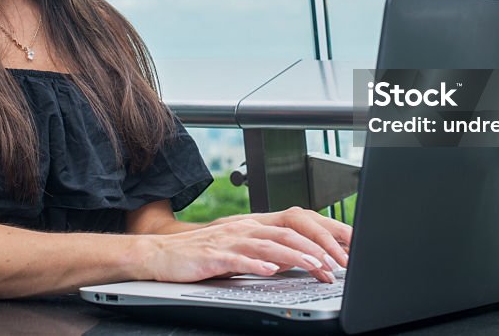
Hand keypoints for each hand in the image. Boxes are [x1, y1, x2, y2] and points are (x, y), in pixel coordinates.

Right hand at [141, 212, 349, 283]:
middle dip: (313, 249)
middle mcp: (243, 229)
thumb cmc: (199, 255)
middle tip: (335, 265)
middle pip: (285, 235)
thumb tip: (287, 264)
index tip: (336, 255)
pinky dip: (256, 264)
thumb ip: (260, 254)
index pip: (291, 230)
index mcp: (251, 227)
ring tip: (314, 266)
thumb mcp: (235, 251)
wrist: (161, 254)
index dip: (316, 240)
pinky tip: (270, 271)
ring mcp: (228, 241)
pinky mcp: (213, 255)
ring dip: (294, 256)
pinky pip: (238, 259)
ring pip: (268, 245)